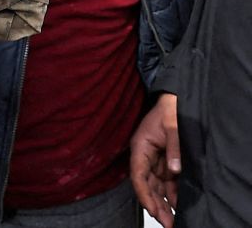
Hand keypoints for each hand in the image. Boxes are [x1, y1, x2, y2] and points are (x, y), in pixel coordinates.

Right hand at [131, 93, 180, 226]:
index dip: (143, 193)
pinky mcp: (165, 160)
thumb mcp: (173, 126)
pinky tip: (177, 205)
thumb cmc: (170, 109)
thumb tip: (173, 171)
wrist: (175, 99)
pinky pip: (166, 180)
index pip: (138, 174)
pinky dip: (171, 193)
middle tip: (166, 222)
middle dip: (155, 204)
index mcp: (140, 145)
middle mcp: (145, 155)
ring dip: (162, 202)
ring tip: (172, 219)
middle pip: (146, 184)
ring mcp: (155, 158)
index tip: (152, 209)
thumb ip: (174, 148)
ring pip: (155, 185)